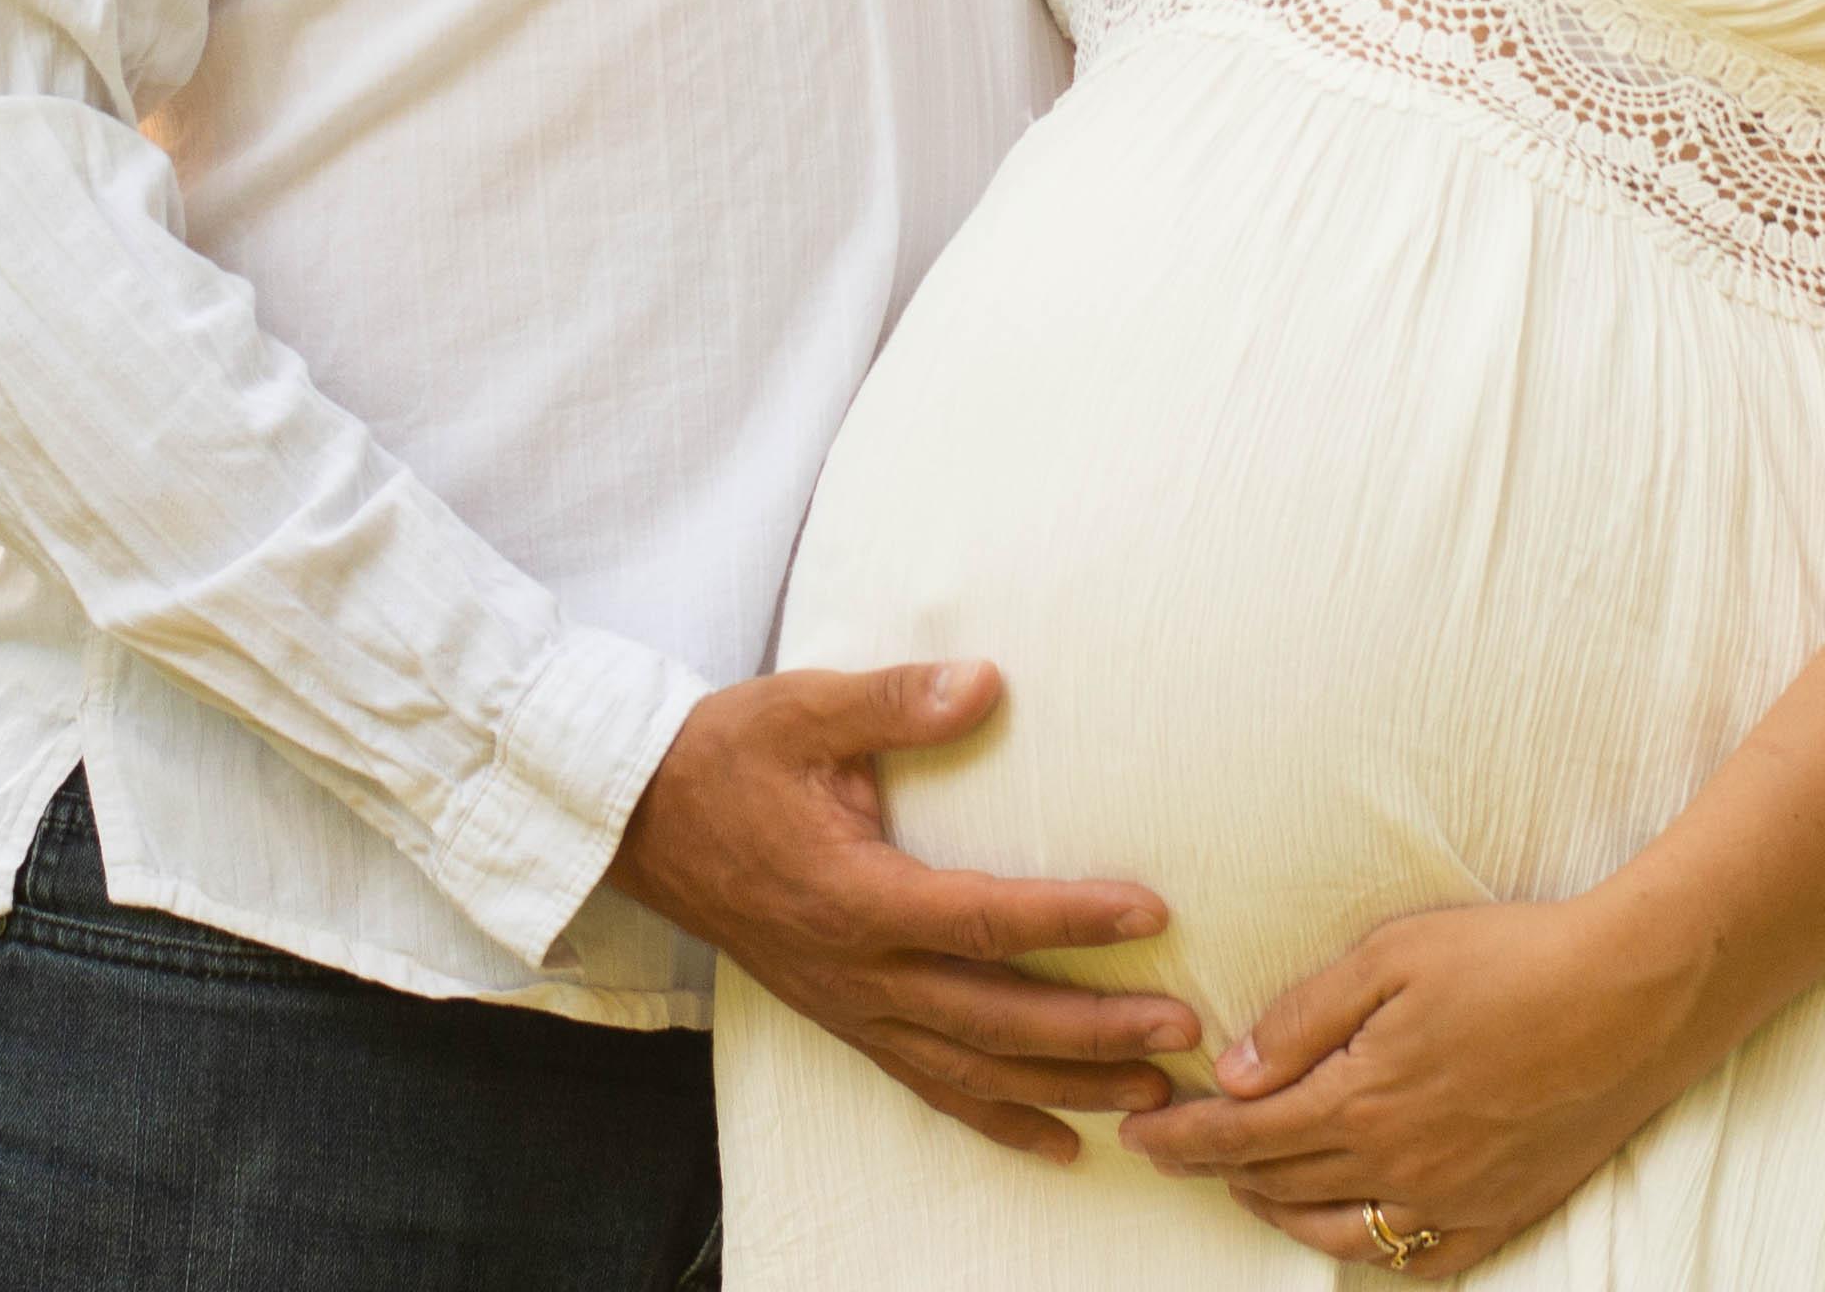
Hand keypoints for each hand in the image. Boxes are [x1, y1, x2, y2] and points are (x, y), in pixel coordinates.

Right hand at [604, 659, 1199, 1164]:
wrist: (642, 823)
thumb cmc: (727, 758)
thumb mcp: (803, 709)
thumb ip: (894, 702)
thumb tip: (985, 682)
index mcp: (853, 895)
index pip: (982, 919)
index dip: (1070, 919)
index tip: (1151, 911)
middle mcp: (858, 971)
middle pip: (995, 1017)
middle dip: (1094, 1031)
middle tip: (1182, 1032)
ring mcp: (852, 1008)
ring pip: (974, 1069)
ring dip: (1066, 1086)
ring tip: (1152, 1097)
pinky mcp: (847, 1022)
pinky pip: (932, 1087)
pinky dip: (1000, 1120)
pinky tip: (1064, 1143)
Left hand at [1119, 891, 1714, 1268]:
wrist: (1636, 996)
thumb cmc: (1512, 957)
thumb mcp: (1391, 957)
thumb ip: (1303, 1020)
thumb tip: (1232, 1073)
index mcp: (1362, 1102)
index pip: (1242, 1136)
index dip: (1180, 1138)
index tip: (1138, 1134)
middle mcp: (1400, 1167)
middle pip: (1280, 1184)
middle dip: (1217, 1167)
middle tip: (1178, 1149)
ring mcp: (1455, 1200)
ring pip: (1338, 1231)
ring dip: (1277, 1211)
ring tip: (1247, 1185)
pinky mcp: (1507, 1211)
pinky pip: (1419, 1259)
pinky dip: (1370, 1250)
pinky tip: (1350, 1229)